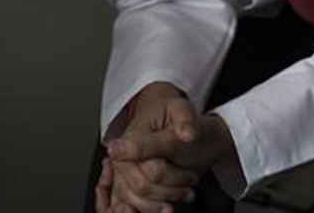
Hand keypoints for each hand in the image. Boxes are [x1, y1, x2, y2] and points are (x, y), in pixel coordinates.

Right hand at [96, 83, 200, 212]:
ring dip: (166, 200)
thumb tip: (188, 133)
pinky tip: (169, 206)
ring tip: (185, 191)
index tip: (190, 179)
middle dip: (172, 187)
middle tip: (190, 179)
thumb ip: (184, 121)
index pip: (151, 166)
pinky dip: (152, 209)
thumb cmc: (174, 117)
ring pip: (138, 201)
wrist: (170, 124)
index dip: (169, 175)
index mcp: (132, 136)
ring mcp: (122, 174)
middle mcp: (122, 158)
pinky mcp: (126, 187)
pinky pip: (133, 207)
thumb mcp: (182, 111)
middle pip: (143, 185)